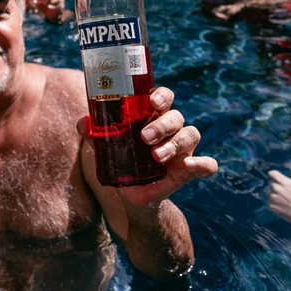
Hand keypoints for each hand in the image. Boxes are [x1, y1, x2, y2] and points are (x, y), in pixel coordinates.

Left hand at [83, 87, 217, 207]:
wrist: (134, 195)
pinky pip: (207, 164)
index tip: (151, 101)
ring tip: (156, 156)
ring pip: (191, 135)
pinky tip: (189, 166)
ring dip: (174, 143)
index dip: (161, 95)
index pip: (164, 98)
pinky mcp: (190, 169)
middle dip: (162, 124)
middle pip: (176, 116)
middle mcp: (172, 129)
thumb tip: (83, 123)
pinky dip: (203, 164)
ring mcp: (184, 148)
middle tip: (144, 137)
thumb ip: (96, 135)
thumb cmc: (123, 162)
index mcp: (154, 117)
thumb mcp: (108, 149)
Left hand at [266, 170, 290, 226]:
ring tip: (284, 197)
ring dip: (274, 193)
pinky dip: (273, 202)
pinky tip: (282, 204)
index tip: (279, 177)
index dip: (275, 174)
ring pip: (268, 192)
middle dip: (277, 184)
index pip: (272, 173)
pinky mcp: (274, 209)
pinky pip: (269, 202)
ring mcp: (275, 200)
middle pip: (270, 182)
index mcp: (287, 183)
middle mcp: (278, 190)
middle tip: (285, 189)